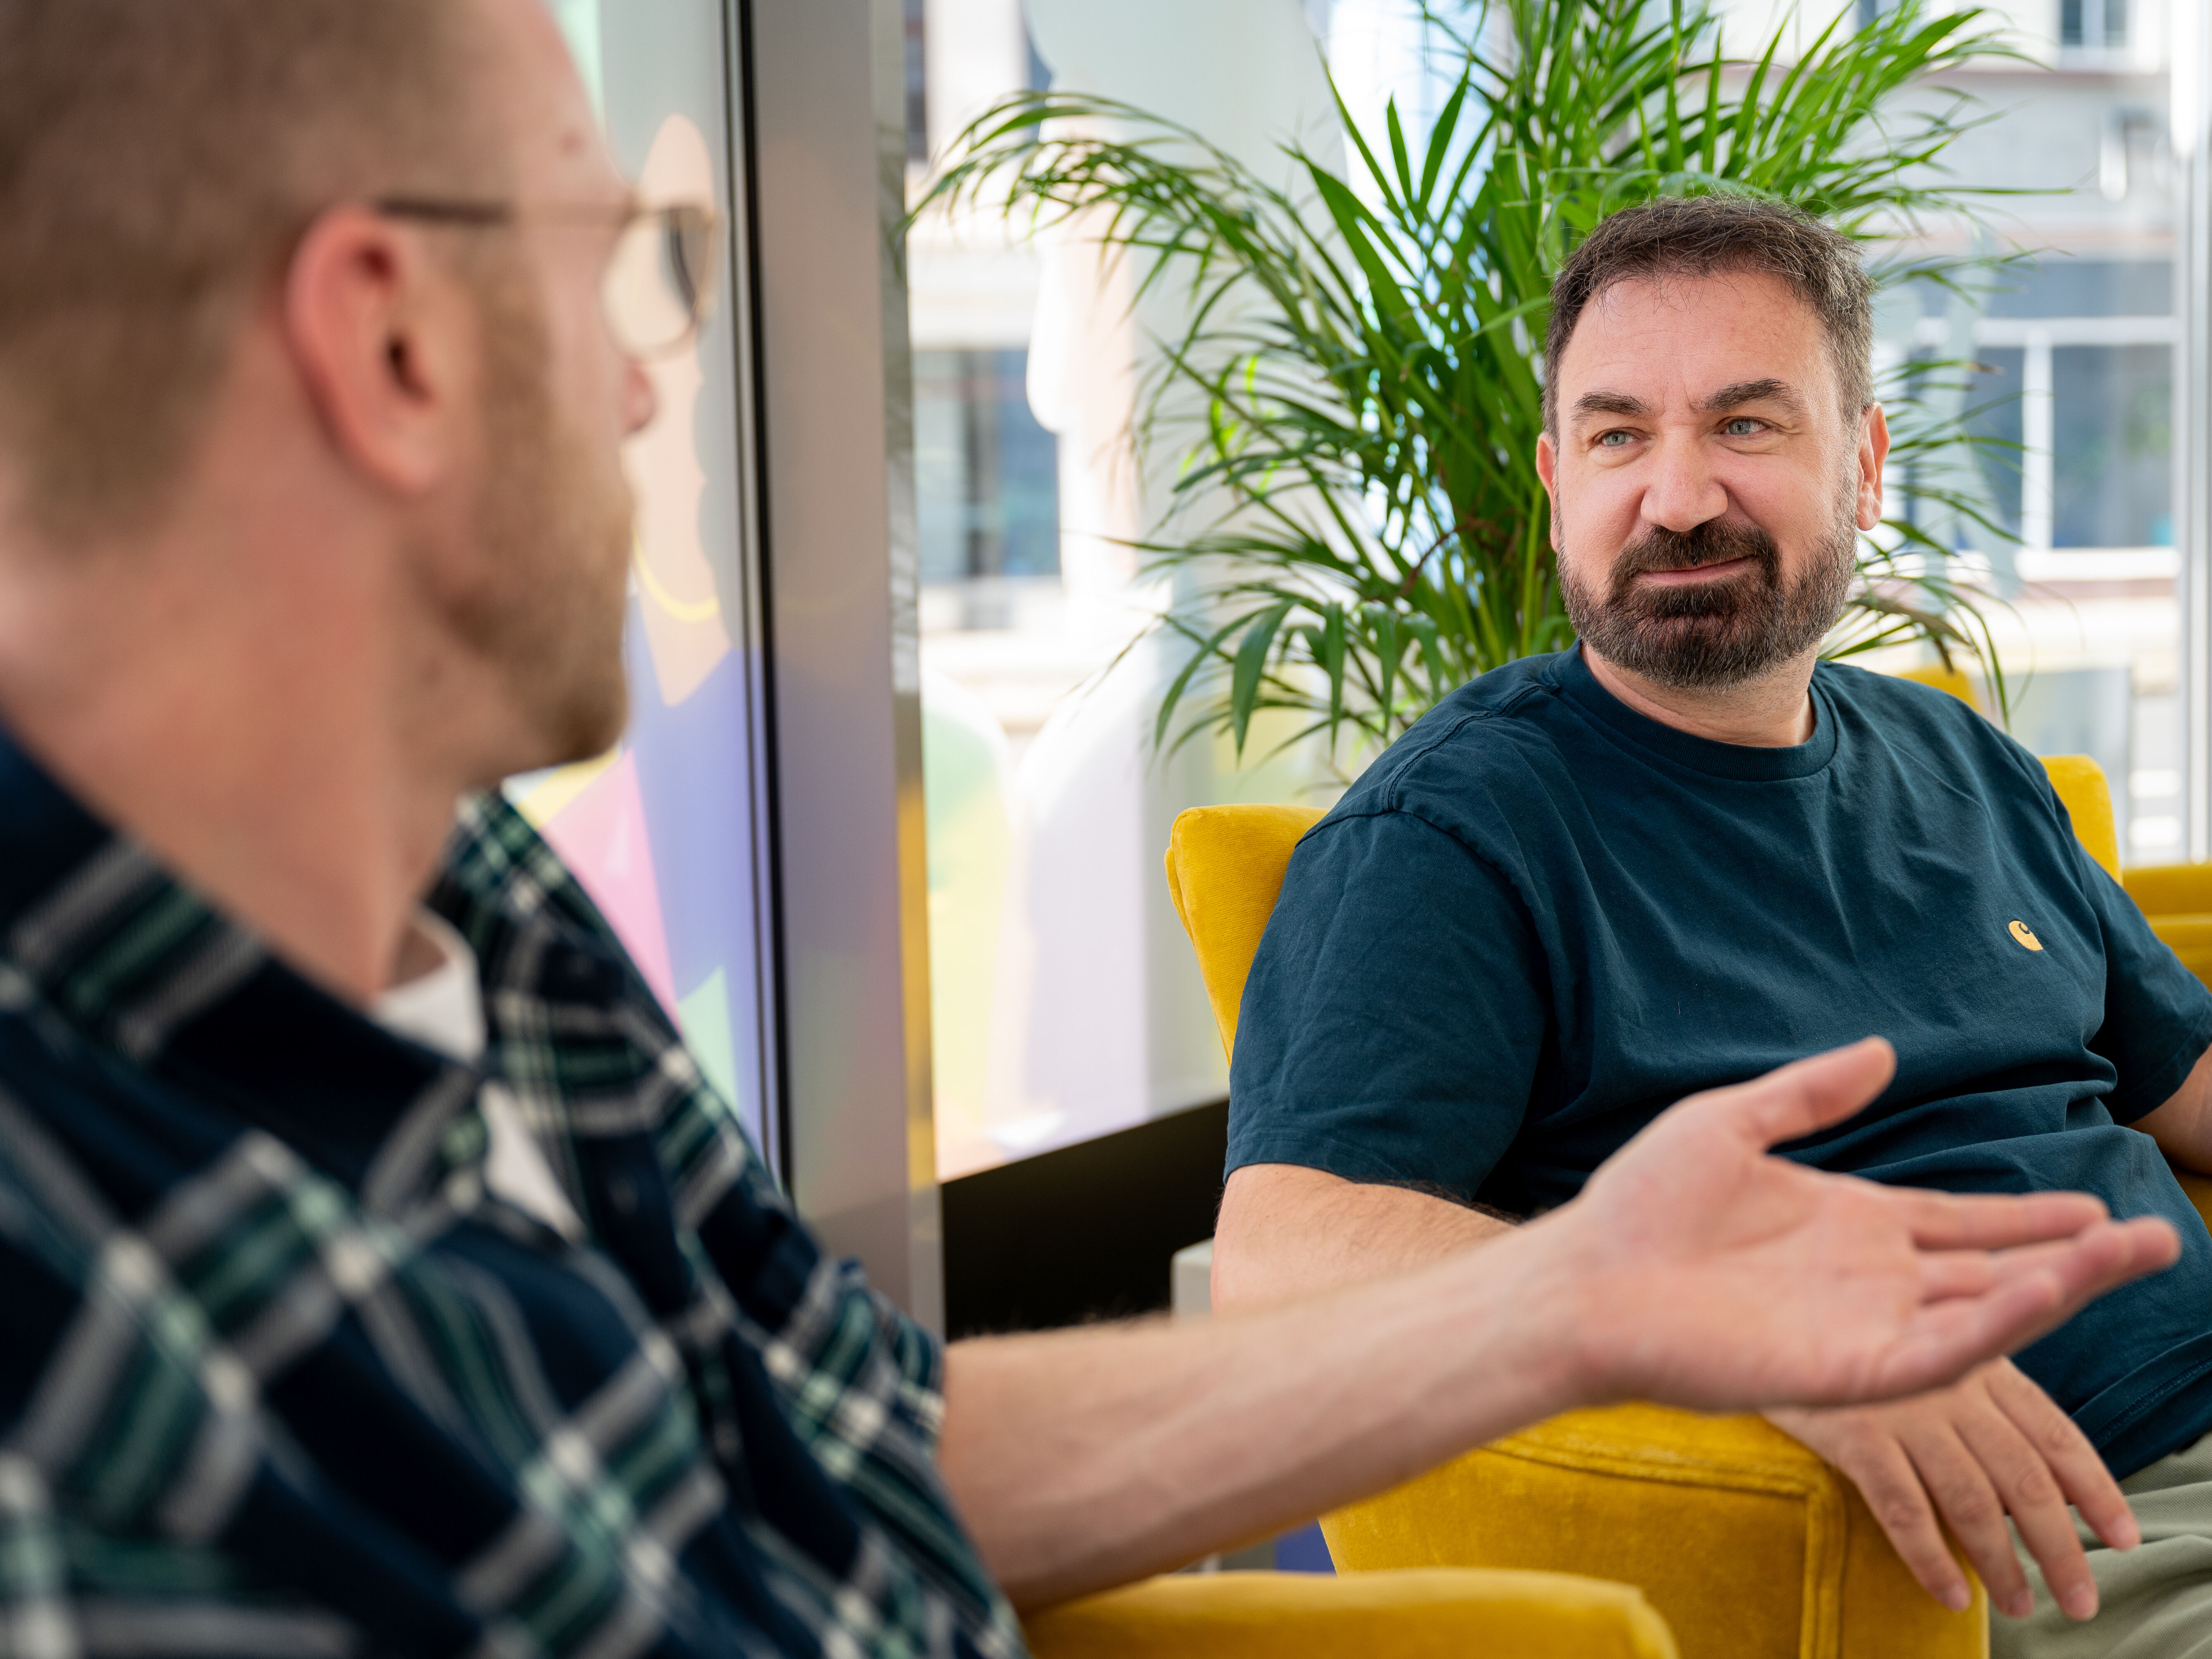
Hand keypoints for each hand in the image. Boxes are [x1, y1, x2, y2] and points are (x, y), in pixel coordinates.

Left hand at [1535, 1037, 2181, 1413]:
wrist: (1583, 1276)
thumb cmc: (1639, 1205)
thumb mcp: (1730, 1124)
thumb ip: (1810, 1091)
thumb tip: (1884, 1049)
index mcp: (1848, 1224)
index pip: (1961, 1221)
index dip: (2028, 1215)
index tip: (2094, 1205)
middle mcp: (1868, 1279)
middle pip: (1994, 1266)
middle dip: (2076, 1257)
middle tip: (2158, 1239)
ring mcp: (1862, 1326)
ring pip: (1983, 1311)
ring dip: (2058, 1287)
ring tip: (2125, 1253)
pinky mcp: (1844, 1371)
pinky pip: (1938, 1352)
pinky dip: (1994, 1326)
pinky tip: (2039, 1290)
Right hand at [1768, 1360, 2132, 1619]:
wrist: (1769, 1314)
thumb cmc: (1853, 1340)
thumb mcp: (1928, 1348)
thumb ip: (1983, 1399)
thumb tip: (2038, 1481)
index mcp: (1978, 1362)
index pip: (2055, 1433)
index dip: (2096, 1489)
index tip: (2121, 1538)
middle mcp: (1950, 1386)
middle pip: (2024, 1478)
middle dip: (2062, 1547)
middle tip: (2081, 1600)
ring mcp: (1903, 1410)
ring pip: (1972, 1501)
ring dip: (2002, 1565)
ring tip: (2020, 1605)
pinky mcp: (1854, 1432)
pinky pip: (1903, 1509)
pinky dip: (1931, 1558)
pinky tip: (1948, 1594)